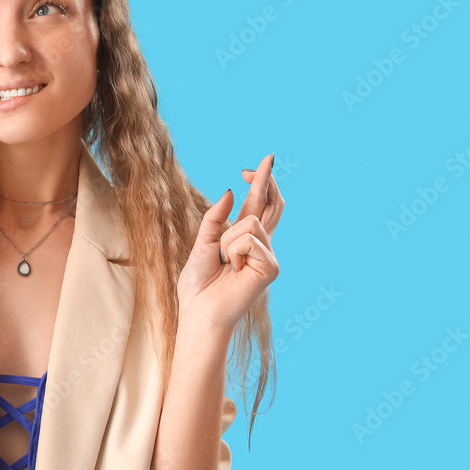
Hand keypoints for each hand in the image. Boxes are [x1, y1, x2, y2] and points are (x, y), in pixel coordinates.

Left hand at [176, 152, 283, 334]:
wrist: (199, 311)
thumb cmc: (198, 285)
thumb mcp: (201, 244)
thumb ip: (214, 219)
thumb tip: (231, 191)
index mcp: (244, 240)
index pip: (259, 206)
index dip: (262, 183)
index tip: (263, 162)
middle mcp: (260, 245)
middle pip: (271, 205)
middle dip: (267, 180)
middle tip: (268, 158)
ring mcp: (268, 256)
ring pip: (249, 222)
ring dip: (227, 239)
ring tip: (224, 262)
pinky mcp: (270, 267)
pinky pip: (248, 239)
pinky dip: (233, 251)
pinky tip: (234, 270)